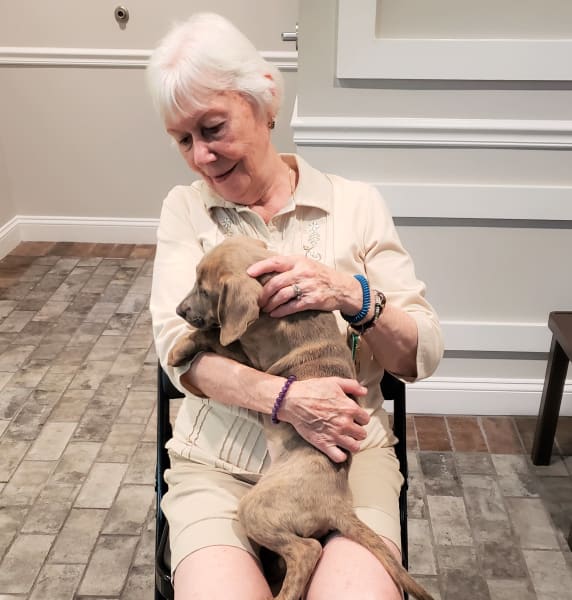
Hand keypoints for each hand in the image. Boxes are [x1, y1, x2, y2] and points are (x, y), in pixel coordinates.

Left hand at [247, 255, 362, 317]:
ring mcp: (308, 286)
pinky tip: (275, 314)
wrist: (344, 288)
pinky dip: (280, 311)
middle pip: (275, 283)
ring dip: (270, 304)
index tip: (248, 273)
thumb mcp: (307, 264)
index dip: (260, 267)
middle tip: (258, 301)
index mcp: (299, 261)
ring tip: (265, 309)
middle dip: (264, 294)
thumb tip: (266, 272)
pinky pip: (291, 307)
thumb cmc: (321, 276)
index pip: (275, 262)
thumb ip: (289, 266)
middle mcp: (303, 272)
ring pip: (281, 296)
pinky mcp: (312, 300)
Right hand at [277, 377, 369, 462]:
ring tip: (346, 439)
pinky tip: (338, 448)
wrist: (292, 400)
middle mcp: (345, 424)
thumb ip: (352, 385)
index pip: (365, 419)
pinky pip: (340, 457)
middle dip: (357, 431)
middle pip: (362, 434)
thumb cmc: (312, 389)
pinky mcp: (323, 444)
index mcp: (349, 408)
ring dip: (352, 444)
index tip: (354, 417)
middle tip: (349, 428)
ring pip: (355, 447)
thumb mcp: (334, 382)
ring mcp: (334, 435)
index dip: (360, 418)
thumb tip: (364, 391)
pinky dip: (341, 455)